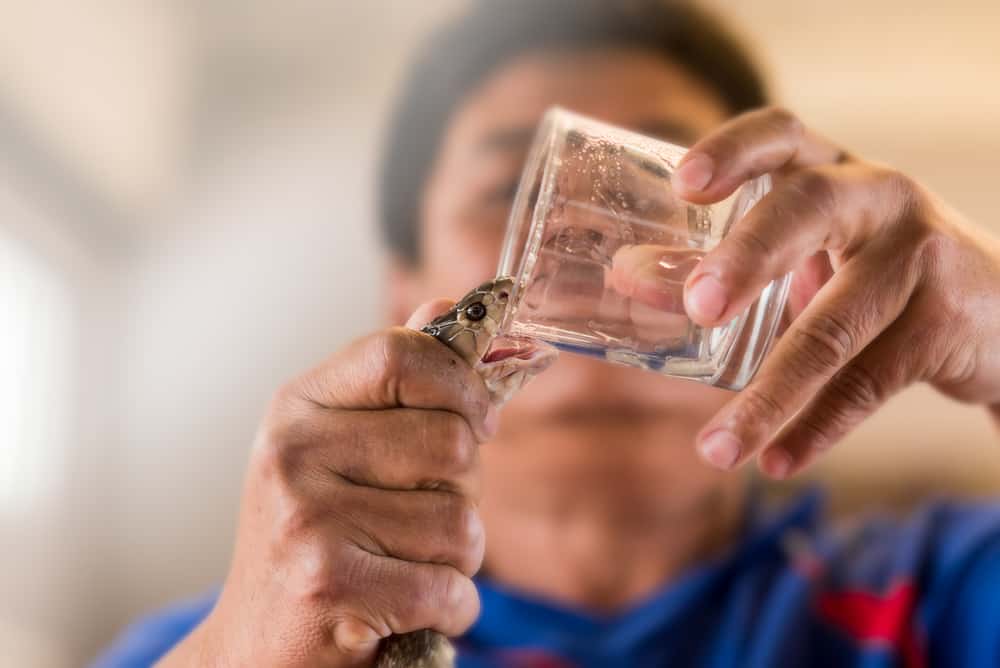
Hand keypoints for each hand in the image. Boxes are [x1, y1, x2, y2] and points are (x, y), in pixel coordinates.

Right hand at [159, 301, 493, 666]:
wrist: (256, 644)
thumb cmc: (312, 538)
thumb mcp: (338, 447)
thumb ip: (394, 382)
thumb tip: (448, 306)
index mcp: (299, 406)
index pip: (401, 355)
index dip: (462, 386)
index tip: (479, 421)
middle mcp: (293, 454)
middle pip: (451, 443)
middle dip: (463, 491)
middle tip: (419, 518)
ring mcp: (306, 519)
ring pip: (460, 521)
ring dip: (457, 557)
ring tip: (405, 565)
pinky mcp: (328, 586)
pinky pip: (449, 587)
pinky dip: (450, 608)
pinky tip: (408, 607)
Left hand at [667, 107, 999, 478]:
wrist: (996, 312)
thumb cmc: (867, 273)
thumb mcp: (805, 256)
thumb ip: (721, 265)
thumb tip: (626, 278)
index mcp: (829, 170)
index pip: (780, 134)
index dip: (732, 149)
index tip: (684, 182)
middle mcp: (877, 197)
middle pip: (808, 208)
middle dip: (748, 256)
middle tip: (697, 306)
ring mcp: (919, 256)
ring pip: (835, 325)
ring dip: (771, 394)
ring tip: (716, 448)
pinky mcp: (946, 322)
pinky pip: (871, 383)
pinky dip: (818, 428)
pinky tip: (777, 460)